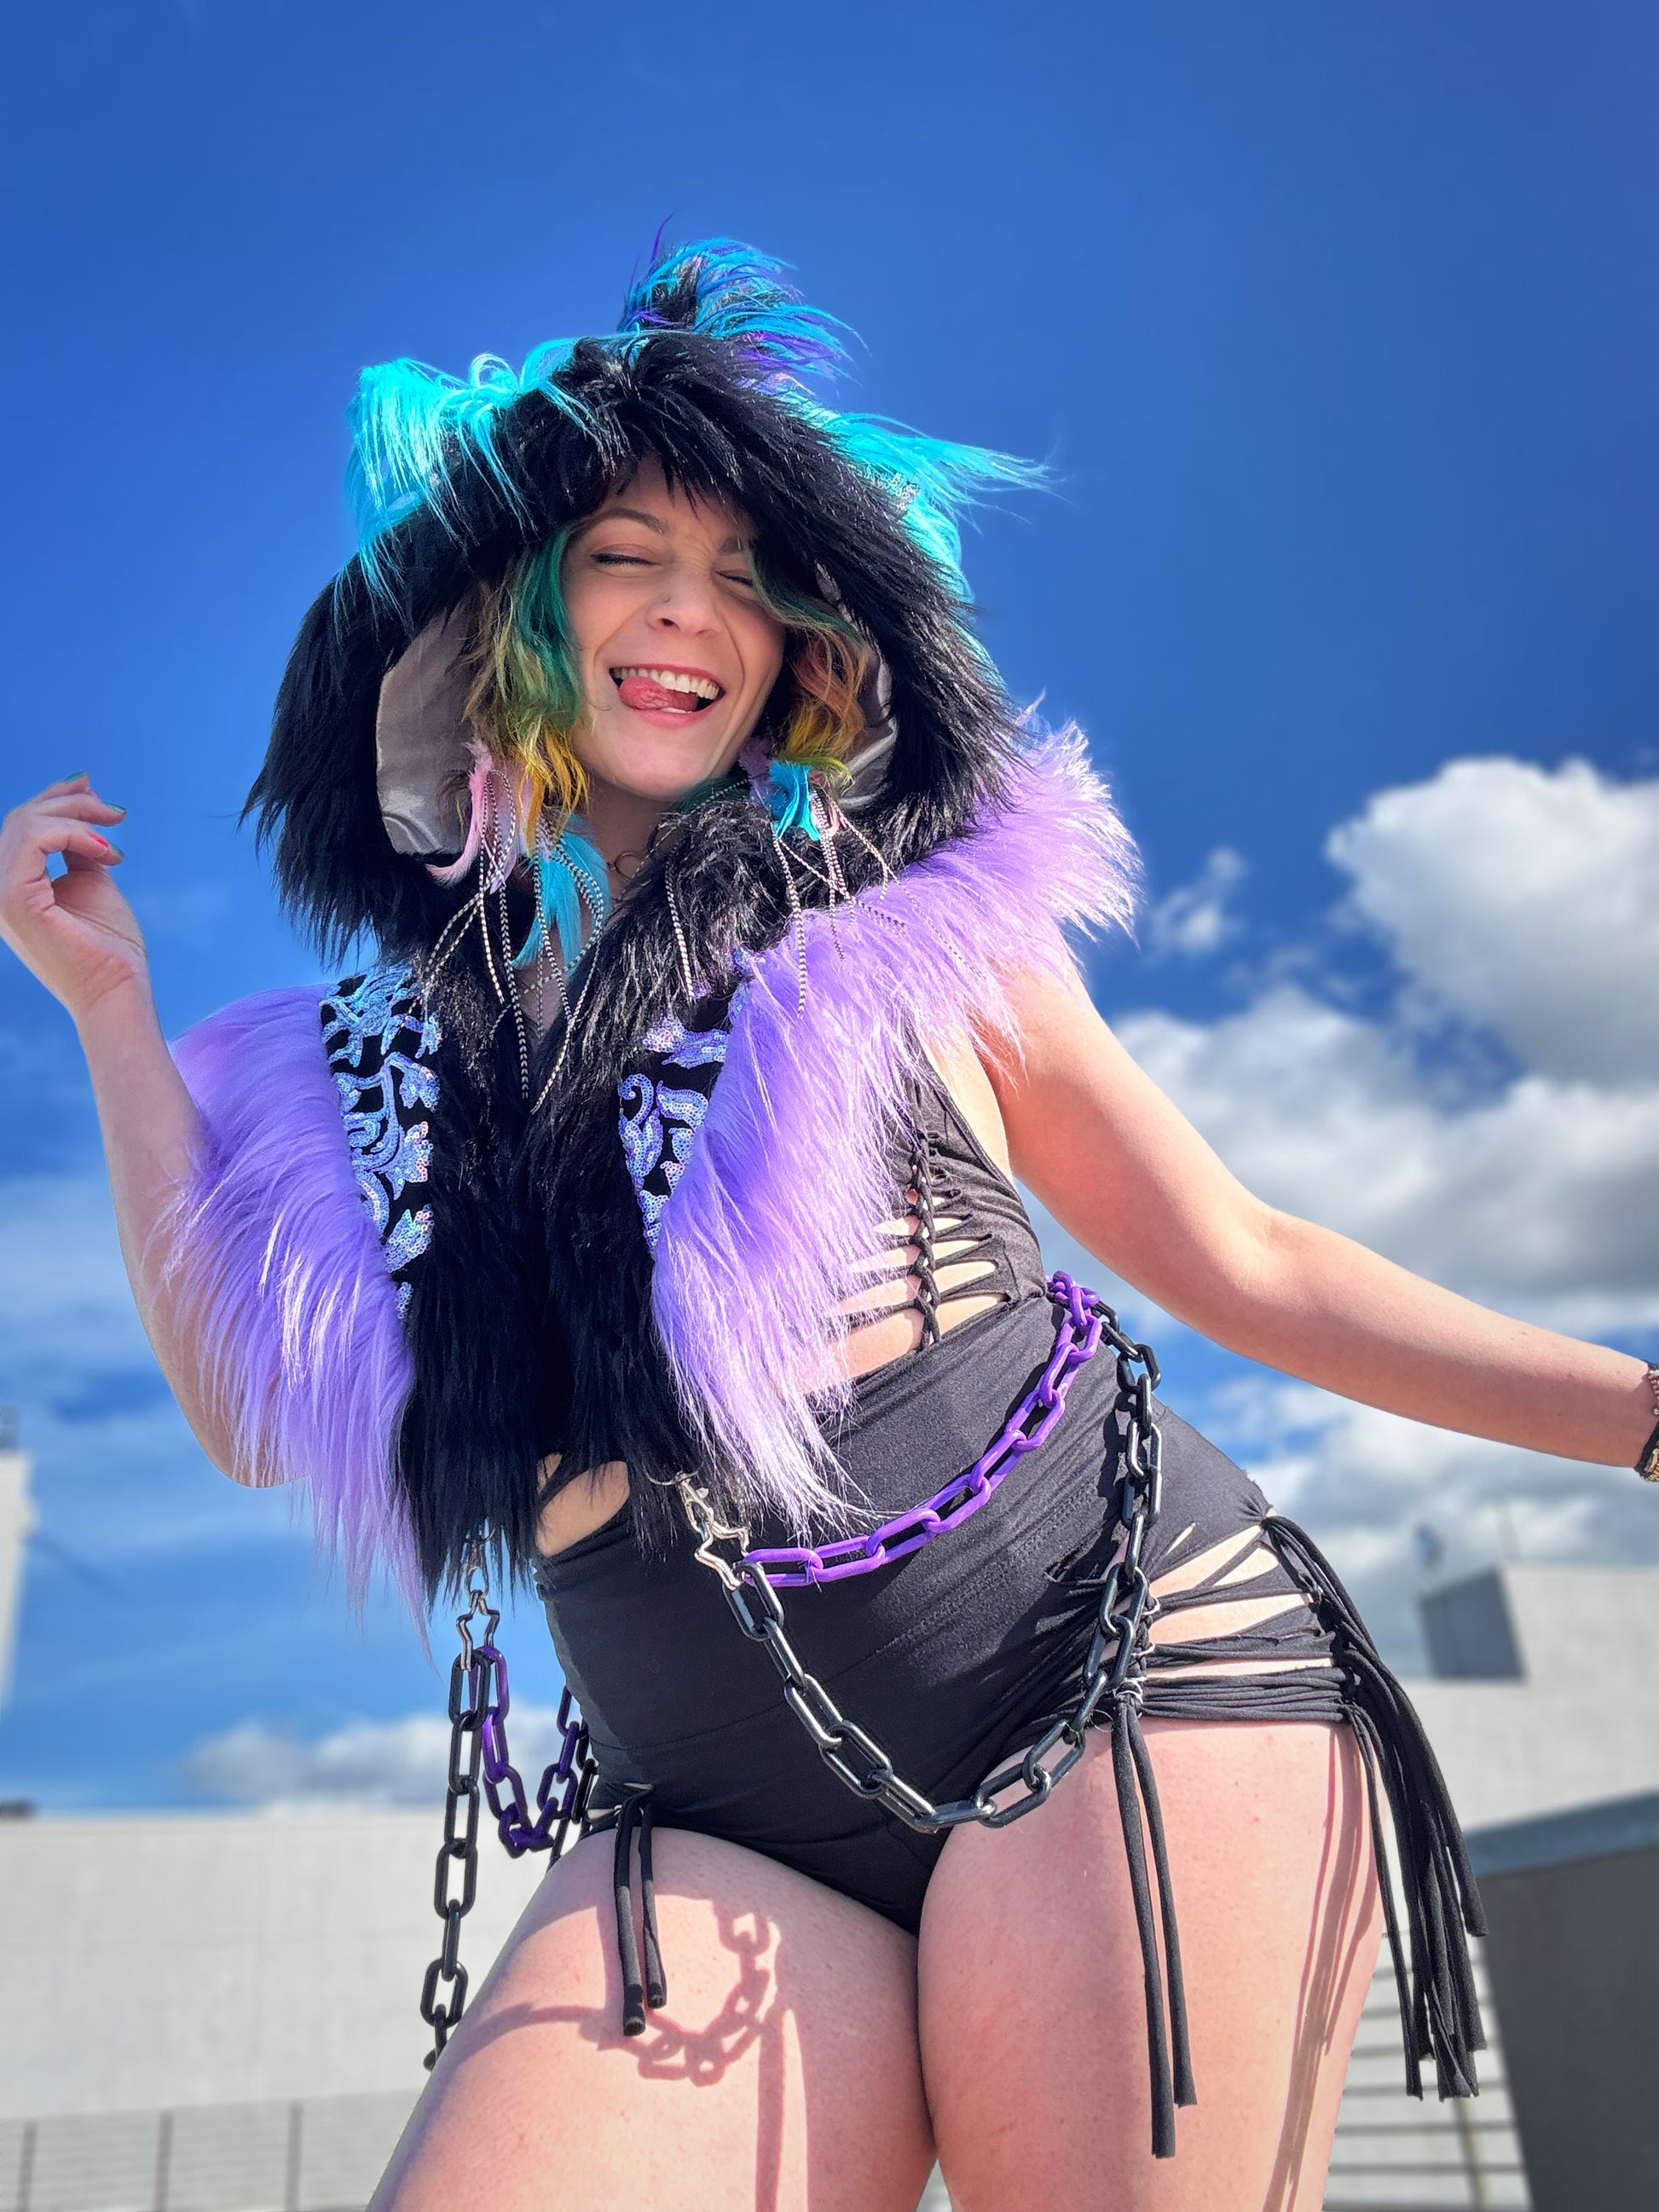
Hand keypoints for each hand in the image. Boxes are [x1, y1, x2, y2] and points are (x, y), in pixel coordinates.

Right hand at [0, 774, 149, 1023]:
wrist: (118, 991)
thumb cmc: (110, 948)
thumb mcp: (93, 881)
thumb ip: (81, 847)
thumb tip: (84, 803)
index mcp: (12, 886)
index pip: (20, 826)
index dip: (54, 798)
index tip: (93, 788)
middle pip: (21, 818)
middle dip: (72, 802)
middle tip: (116, 812)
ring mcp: (0, 895)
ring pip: (26, 823)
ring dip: (78, 816)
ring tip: (115, 835)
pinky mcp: (15, 900)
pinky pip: (34, 839)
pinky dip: (75, 834)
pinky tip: (108, 853)